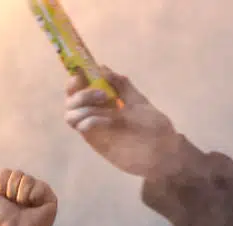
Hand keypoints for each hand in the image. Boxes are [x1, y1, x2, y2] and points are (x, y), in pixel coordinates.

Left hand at [0, 170, 57, 225]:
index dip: (1, 185)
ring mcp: (38, 191)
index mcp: (11, 188)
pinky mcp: (49, 196)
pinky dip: (33, 196)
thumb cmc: (1, 219)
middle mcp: (25, 188)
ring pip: (28, 178)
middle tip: (14, 204)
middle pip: (17, 173)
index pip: (7, 172)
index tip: (2, 199)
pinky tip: (34, 206)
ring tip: (23, 206)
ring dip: (21, 195)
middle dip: (11, 189)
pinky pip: (40, 185)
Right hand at [65, 70, 183, 179]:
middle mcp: (95, 112)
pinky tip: (107, 121)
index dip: (76, 80)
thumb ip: (121, 86)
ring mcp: (94, 127)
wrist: (161, 150)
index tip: (82, 75)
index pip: (81, 87)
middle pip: (71, 101)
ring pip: (71, 115)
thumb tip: (102, 68)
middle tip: (102, 95)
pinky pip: (82, 128)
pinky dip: (89, 120)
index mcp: (105, 100)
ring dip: (82, 107)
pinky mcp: (95, 141)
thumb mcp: (138, 100)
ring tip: (105, 107)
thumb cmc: (152, 125)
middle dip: (80, 94)